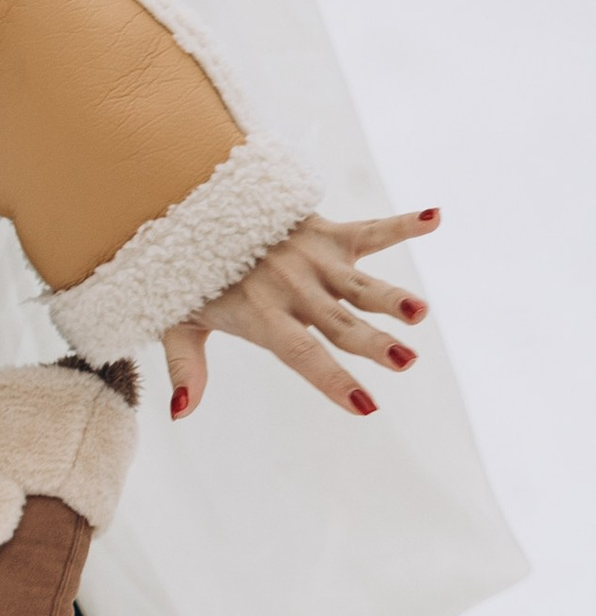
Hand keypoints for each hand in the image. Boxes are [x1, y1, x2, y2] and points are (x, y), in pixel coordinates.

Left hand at [163, 207, 437, 420]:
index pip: (302, 354)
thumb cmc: (189, 273)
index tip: (365, 406)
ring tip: (421, 312)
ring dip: (393, 298)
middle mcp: (293, 289)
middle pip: (341, 323)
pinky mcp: (326, 233)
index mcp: (262, 315)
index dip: (332, 381)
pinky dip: (402, 224)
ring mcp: (313, 260)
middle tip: (405, 361)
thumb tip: (180, 413)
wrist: (192, 202)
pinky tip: (435, 218)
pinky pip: (370, 229)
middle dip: (374, 344)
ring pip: (362, 283)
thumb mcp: (179, 322)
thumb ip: (186, 368)